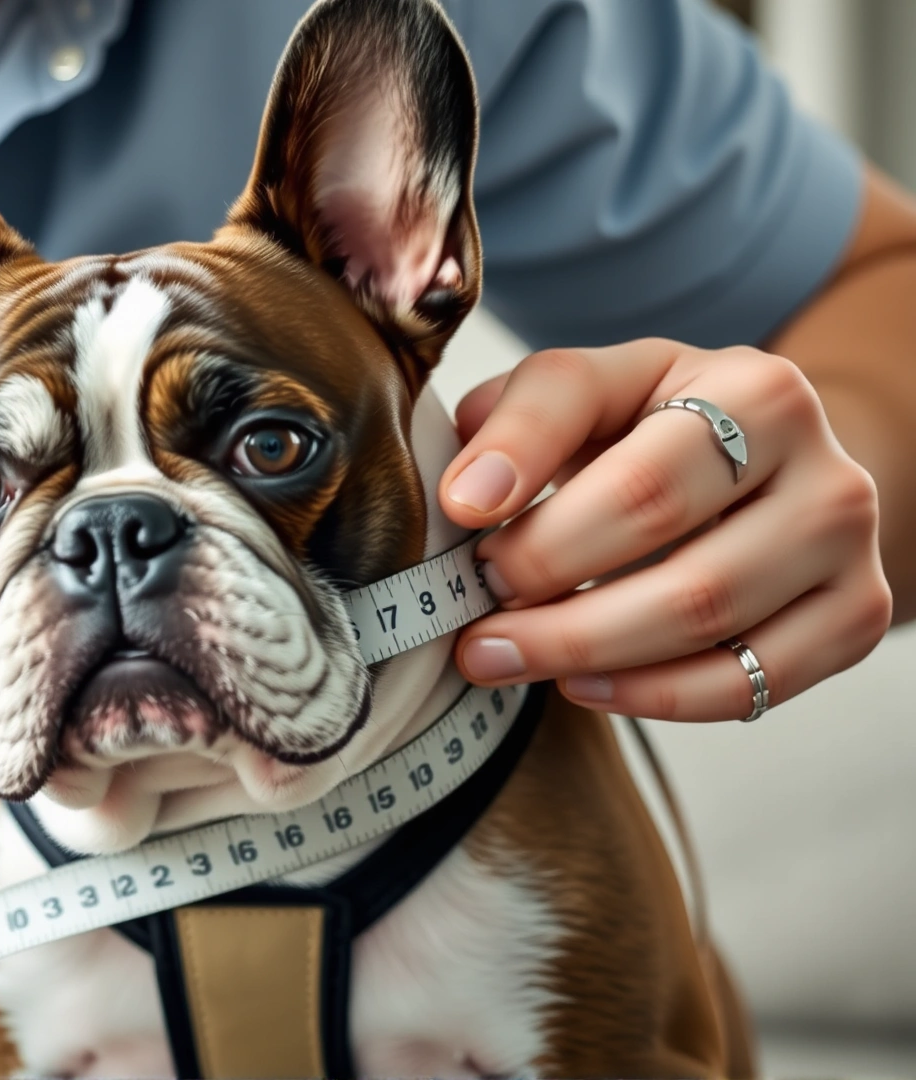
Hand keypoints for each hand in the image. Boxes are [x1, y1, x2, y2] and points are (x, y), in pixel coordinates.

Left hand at [438, 339, 892, 720]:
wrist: (771, 470)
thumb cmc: (657, 429)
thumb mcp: (596, 390)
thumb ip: (526, 415)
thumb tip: (468, 491)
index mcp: (755, 390)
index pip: (633, 455)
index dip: (533, 482)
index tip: (459, 514)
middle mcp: (822, 466)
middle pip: (666, 541)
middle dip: (546, 579)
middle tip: (470, 609)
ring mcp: (848, 550)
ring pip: (703, 616)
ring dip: (581, 647)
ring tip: (498, 654)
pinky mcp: (853, 618)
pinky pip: (746, 683)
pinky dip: (650, 695)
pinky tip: (580, 686)